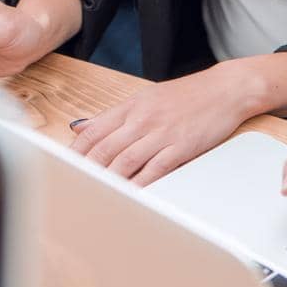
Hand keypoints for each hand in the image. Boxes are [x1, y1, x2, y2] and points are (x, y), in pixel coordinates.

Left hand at [71, 65, 260, 184]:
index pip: (93, 131)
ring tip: (94, 197)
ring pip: (126, 161)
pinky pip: (155, 169)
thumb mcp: (146, 98)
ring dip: (108, 181)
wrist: (227, 89)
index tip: (60, 169)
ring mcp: (162, 133)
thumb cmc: (188, 95)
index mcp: (132, 107)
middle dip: (85, 172)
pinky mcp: (182, 147)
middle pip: (104, 149)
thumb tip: (79, 127)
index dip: (74, 154)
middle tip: (71, 190)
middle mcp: (143, 119)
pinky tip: (130, 196)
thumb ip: (112, 116)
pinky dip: (140, 184)